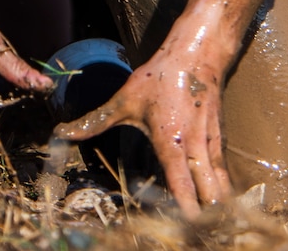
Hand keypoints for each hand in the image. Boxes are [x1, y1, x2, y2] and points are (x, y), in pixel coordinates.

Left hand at [54, 45, 229, 215]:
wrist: (197, 54)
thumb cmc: (159, 77)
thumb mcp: (124, 99)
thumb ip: (95, 121)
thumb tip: (62, 132)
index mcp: (171, 140)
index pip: (181, 181)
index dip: (186, 207)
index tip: (189, 226)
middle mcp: (195, 145)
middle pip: (210, 190)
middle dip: (208, 215)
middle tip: (200, 233)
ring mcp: (211, 143)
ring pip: (222, 184)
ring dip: (219, 206)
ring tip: (216, 228)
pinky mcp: (220, 139)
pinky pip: (224, 171)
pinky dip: (224, 189)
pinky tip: (222, 205)